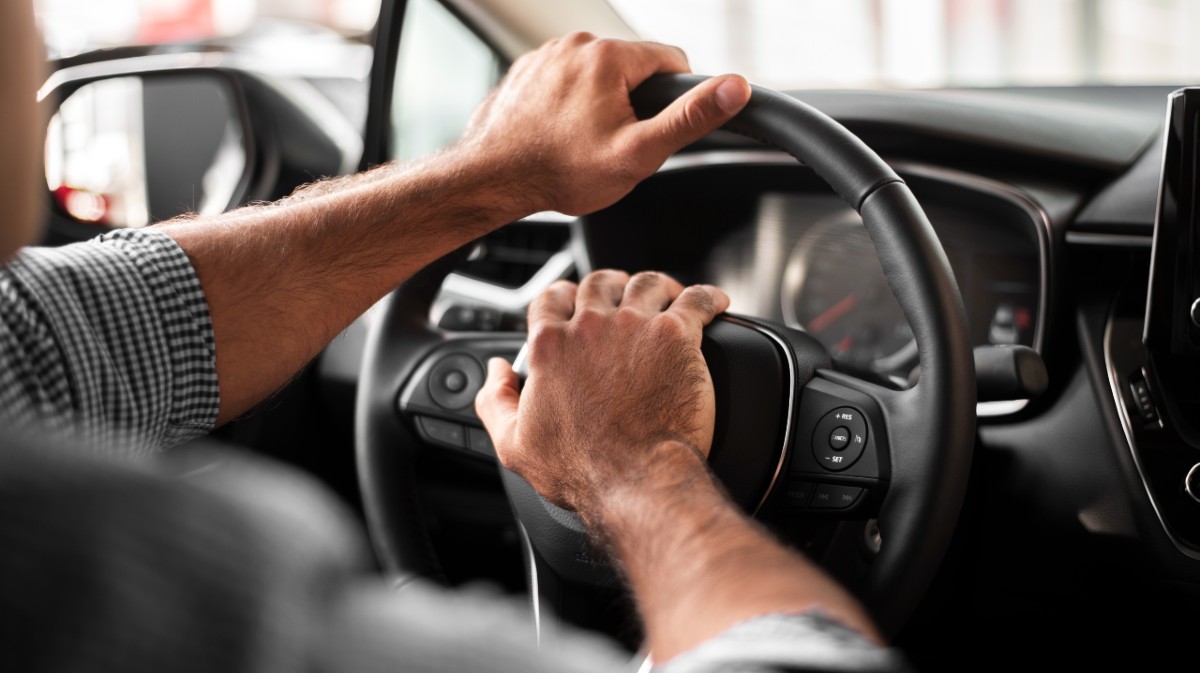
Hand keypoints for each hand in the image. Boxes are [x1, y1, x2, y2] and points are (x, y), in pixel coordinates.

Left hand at [459, 33, 750, 215]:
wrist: (493, 179)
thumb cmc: (561, 171)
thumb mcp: (640, 152)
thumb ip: (690, 117)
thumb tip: (735, 87)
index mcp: (609, 55)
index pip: (671, 61)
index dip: (673, 99)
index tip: (653, 129)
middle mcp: (576, 44)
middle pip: (632, 69)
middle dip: (633, 104)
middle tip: (614, 145)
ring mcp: (547, 55)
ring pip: (597, 76)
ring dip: (599, 104)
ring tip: (581, 143)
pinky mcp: (526, 70)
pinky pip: (564, 81)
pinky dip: (568, 105)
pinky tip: (558, 135)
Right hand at [475, 270, 729, 512]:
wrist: (636, 481)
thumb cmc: (581, 469)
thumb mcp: (514, 444)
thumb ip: (495, 400)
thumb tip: (495, 372)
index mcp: (551, 345)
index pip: (551, 298)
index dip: (563, 296)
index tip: (574, 303)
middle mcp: (592, 327)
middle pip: (600, 281)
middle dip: (611, 284)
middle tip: (623, 297)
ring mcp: (637, 327)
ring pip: (648, 282)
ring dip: (657, 285)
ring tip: (669, 295)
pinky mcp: (678, 336)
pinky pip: (698, 299)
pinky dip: (707, 297)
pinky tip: (714, 301)